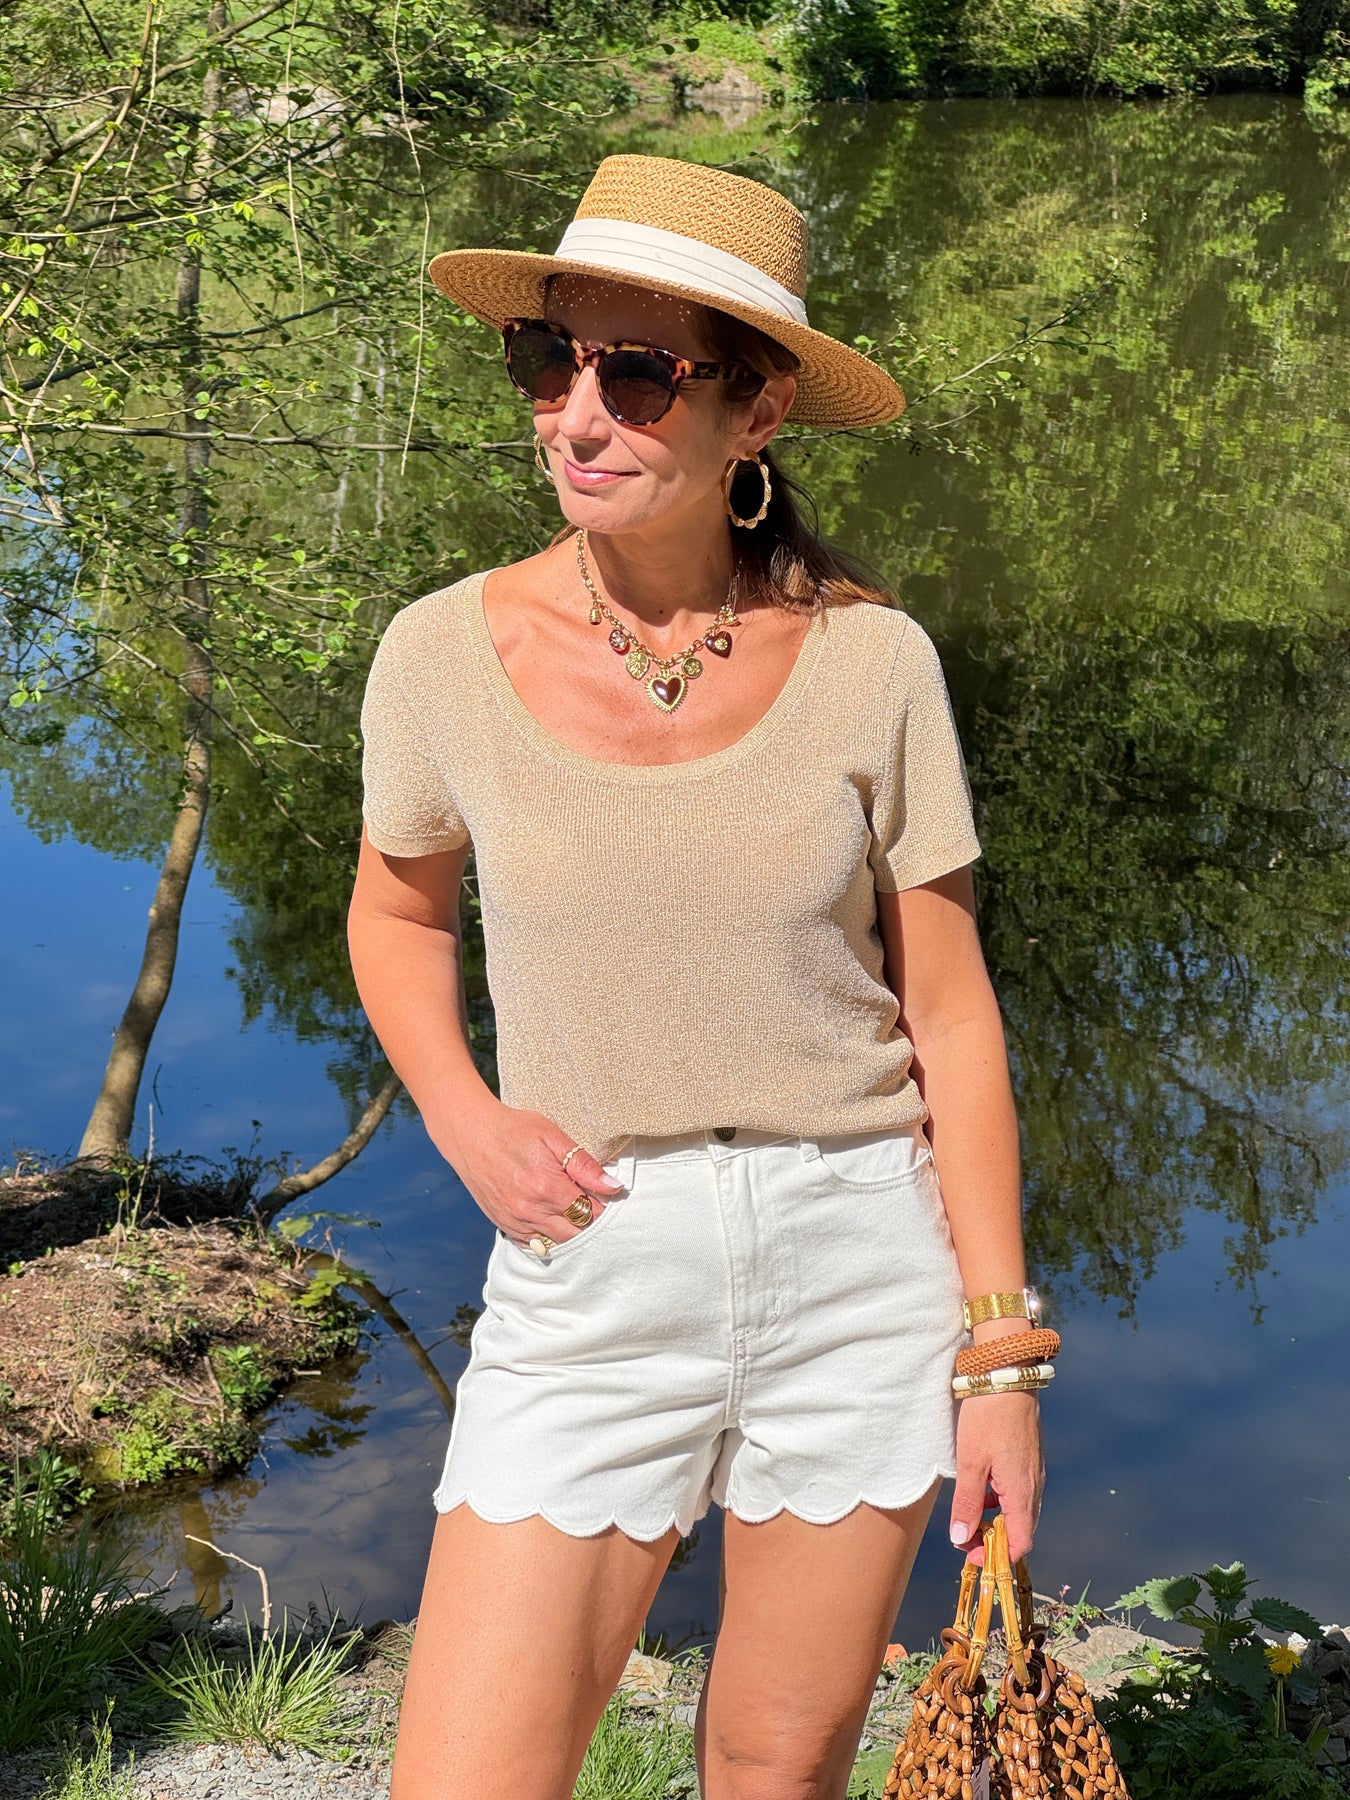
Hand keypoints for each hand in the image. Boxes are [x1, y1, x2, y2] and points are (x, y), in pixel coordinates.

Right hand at [427, 1093, 624, 1247]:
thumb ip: (583, 1165)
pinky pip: (534, 1245)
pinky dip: (548, 1238)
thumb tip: (613, 1187)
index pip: (591, 1213)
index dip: (602, 1206)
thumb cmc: (514, 1129)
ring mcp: (516, 1221)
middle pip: (576, 1234)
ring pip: (556, 1243)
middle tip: (592, 1205)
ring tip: (574, 1213)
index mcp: (548, 1187)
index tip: (604, 1195)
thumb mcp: (552, 1136)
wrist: (470, 1133)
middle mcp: (531, 1211)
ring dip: (570, 1232)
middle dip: (589, 1223)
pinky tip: (553, 1222)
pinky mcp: (504, 1225)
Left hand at [948, 1391, 1043, 1564]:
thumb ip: (967, 1502)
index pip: (1021, 1542)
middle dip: (995, 1540)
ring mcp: (1034, 1471)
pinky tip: (982, 1488)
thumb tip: (962, 1538)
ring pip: (1020, 1510)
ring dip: (998, 1520)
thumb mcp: (970, 1462)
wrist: (1008, 1376)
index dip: (998, 1556)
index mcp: (1022, 1492)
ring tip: (971, 1515)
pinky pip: (1020, 1491)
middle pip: (1022, 1529)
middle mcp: (1034, 1485)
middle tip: (966, 1537)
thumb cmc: (988, 1417)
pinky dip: (1002, 1500)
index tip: (973, 1556)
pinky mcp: (1030, 1458)